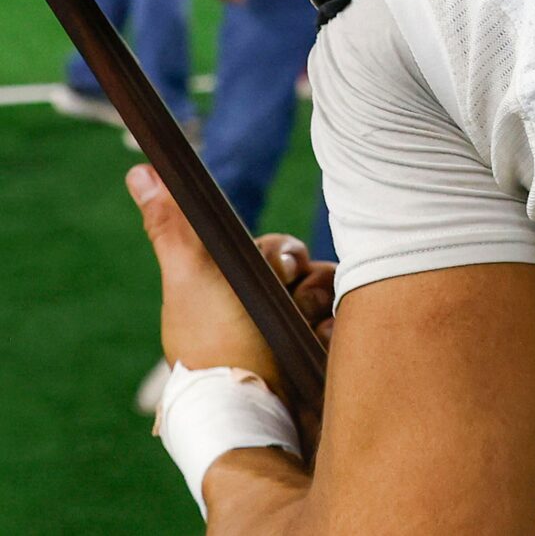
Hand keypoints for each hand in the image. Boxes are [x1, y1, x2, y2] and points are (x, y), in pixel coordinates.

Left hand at [125, 167, 327, 444]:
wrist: (255, 415)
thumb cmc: (216, 345)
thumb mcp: (192, 277)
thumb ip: (172, 226)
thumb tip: (139, 167)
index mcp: (232, 290)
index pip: (277, 248)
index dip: (280, 255)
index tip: (275, 269)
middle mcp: (261, 312)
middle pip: (307, 268)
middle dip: (302, 285)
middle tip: (285, 307)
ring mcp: (292, 336)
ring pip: (331, 293)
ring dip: (321, 308)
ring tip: (306, 333)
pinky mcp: (321, 358)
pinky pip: (348, 324)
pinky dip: (337, 332)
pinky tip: (323, 346)